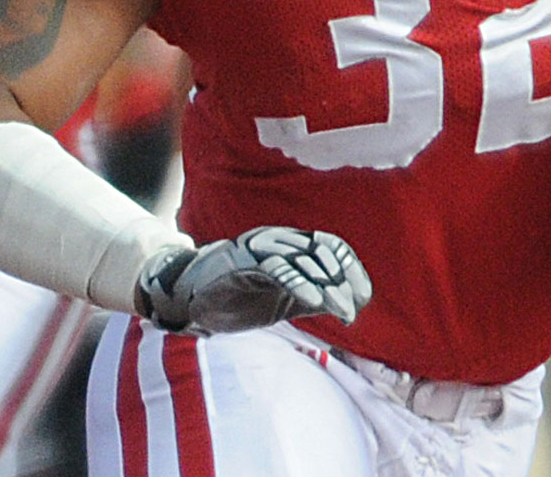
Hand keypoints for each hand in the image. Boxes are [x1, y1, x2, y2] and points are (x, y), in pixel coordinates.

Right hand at [136, 226, 371, 334]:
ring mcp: (260, 248)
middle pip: (322, 253)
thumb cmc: (239, 297)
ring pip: (303, 259)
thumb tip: (349, 304)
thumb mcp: (283, 299)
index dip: (351, 268)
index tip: (364, 295)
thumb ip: (313, 296)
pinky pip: (277, 268)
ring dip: (327, 285)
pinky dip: (300, 283)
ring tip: (342, 310)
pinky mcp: (243, 261)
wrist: (187, 296)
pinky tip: (315, 301)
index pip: (331, 246)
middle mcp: (278, 240)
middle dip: (342, 281)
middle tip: (353, 309)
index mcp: (290, 244)